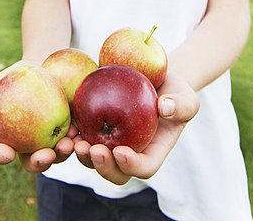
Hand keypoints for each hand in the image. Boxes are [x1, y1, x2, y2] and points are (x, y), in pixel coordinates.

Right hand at [0, 60, 76, 171]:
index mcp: (8, 137)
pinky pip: (74, 140)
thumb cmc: (19, 74)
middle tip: (46, 155)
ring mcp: (51, 140)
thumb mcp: (3, 79)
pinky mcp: (70, 131)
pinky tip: (78, 134)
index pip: (0, 150)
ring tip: (67, 143)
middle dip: (38, 163)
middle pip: (31, 162)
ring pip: (56, 156)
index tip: (7, 153)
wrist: (46, 62)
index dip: (1, 155)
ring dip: (62, 154)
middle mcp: (29, 145)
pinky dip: (77, 140)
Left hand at [73, 72, 198, 184]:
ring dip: (82, 155)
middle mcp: (130, 153)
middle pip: (115, 171)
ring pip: (94, 159)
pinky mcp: (96, 128)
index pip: (144, 167)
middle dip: (102, 166)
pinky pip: (82, 137)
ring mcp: (112, 143)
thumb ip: (180, 104)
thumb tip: (165, 107)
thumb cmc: (174, 92)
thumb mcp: (185, 96)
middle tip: (93, 150)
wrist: (156, 80)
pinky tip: (67, 127)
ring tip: (72, 143)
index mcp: (153, 152)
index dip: (132, 165)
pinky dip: (73, 136)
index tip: (121, 152)